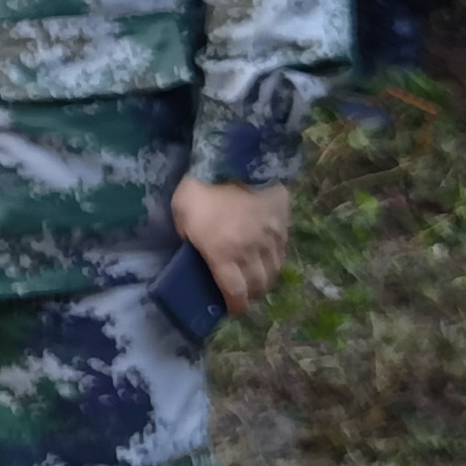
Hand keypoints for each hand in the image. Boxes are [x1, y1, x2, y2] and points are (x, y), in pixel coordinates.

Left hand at [170, 176, 294, 316]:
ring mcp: (271, 238)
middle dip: (251, 295)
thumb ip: (189, 238)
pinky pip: (282, 251)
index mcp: (224, 255)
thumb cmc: (203, 187)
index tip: (233, 310)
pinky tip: (268, 258)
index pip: (235, 293)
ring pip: (274, 271)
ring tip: (257, 280)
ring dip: (265, 280)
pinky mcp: (283, 223)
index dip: (236, 306)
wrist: (238, 156)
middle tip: (243, 294)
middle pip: (258, 286)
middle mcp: (251, 253)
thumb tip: (196, 250)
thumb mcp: (182, 214)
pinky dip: (276, 260)